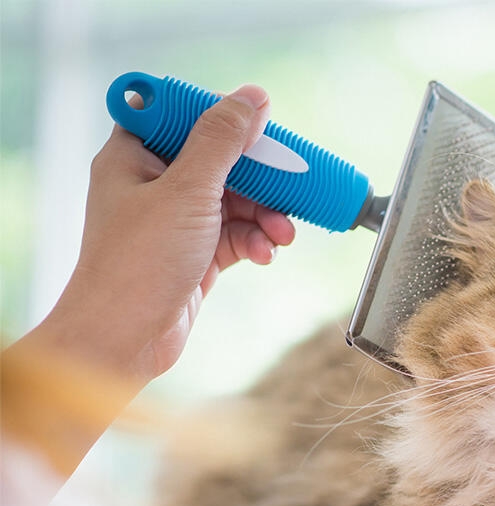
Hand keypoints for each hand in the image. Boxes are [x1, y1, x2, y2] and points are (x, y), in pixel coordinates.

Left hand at [46, 85, 294, 383]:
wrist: (124, 339)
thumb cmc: (138, 264)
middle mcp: (152, 184)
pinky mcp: (193, 254)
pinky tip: (265, 254)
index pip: (178, 115)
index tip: (256, 127)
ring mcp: (173, 221)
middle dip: (259, 177)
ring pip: (234, 200)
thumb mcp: (187, 191)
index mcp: (134, 157)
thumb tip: (251, 98)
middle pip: (218, 160)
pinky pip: (235, 234)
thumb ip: (221, 141)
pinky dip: (255, 241)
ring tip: (283, 234)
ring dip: (264, 214)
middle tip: (291, 182)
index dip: (218, 116)